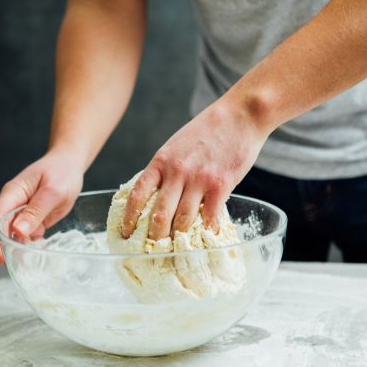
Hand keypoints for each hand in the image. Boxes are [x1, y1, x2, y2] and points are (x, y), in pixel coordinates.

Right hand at [0, 149, 84, 262]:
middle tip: (18, 264)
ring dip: (20, 247)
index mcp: (13, 193)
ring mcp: (22, 211)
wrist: (69, 164)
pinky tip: (40, 250)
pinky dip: (32, 244)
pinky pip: (28, 234)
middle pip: (1, 228)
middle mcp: (13, 203)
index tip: (1, 255)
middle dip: (6, 246)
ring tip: (30, 261)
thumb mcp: (53, 192)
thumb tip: (18, 231)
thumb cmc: (61, 172)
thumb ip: (36, 211)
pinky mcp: (32, 218)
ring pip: (14, 234)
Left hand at [121, 101, 265, 239]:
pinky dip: (207, 231)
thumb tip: (157, 194)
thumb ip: (166, 168)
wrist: (240, 114)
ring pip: (182, 219)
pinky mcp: (220, 184)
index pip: (138, 194)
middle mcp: (176, 171)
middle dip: (154, 237)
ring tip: (177, 252)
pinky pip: (210, 216)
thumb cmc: (208, 130)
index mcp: (161, 161)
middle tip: (152, 252)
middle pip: (158, 214)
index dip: (129, 217)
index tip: (125, 233)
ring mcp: (198, 179)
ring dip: (179, 238)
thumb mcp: (176, 145)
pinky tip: (206, 239)